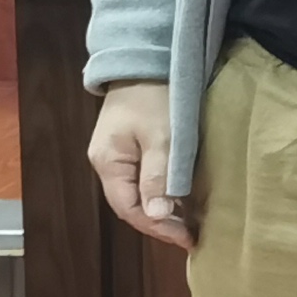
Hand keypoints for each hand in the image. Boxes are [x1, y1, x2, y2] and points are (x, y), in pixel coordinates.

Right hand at [86, 81, 191, 247]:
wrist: (147, 58)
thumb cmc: (155, 96)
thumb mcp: (162, 137)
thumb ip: (159, 176)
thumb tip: (157, 216)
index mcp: (108, 162)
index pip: (128, 209)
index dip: (156, 227)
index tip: (186, 238)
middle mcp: (106, 162)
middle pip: (130, 204)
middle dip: (158, 222)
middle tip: (189, 235)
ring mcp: (116, 154)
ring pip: (136, 192)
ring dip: (160, 210)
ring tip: (187, 223)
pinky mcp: (129, 145)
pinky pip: (141, 178)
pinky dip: (159, 192)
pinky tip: (178, 198)